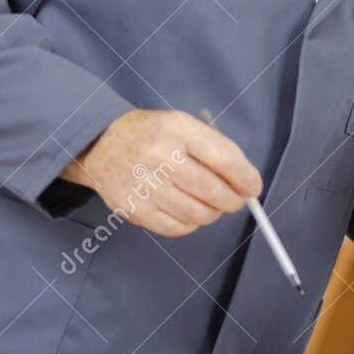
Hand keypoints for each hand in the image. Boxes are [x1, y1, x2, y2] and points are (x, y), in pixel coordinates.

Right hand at [59, 108, 262, 236]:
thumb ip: (215, 149)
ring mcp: (144, 185)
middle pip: (213, 191)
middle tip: (236, 201)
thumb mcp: (183, 125)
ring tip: (211, 205)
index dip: (246, 178)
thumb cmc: (153, 135)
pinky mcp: (134, 209)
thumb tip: (247, 183)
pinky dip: (191, 224)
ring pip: (198, 213)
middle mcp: (159, 156)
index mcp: (177, 129)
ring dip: (213, 213)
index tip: (253, 187)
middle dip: (233, 200)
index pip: (224, 159)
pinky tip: (190, 212)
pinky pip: (177, 228)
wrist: (100, 142)